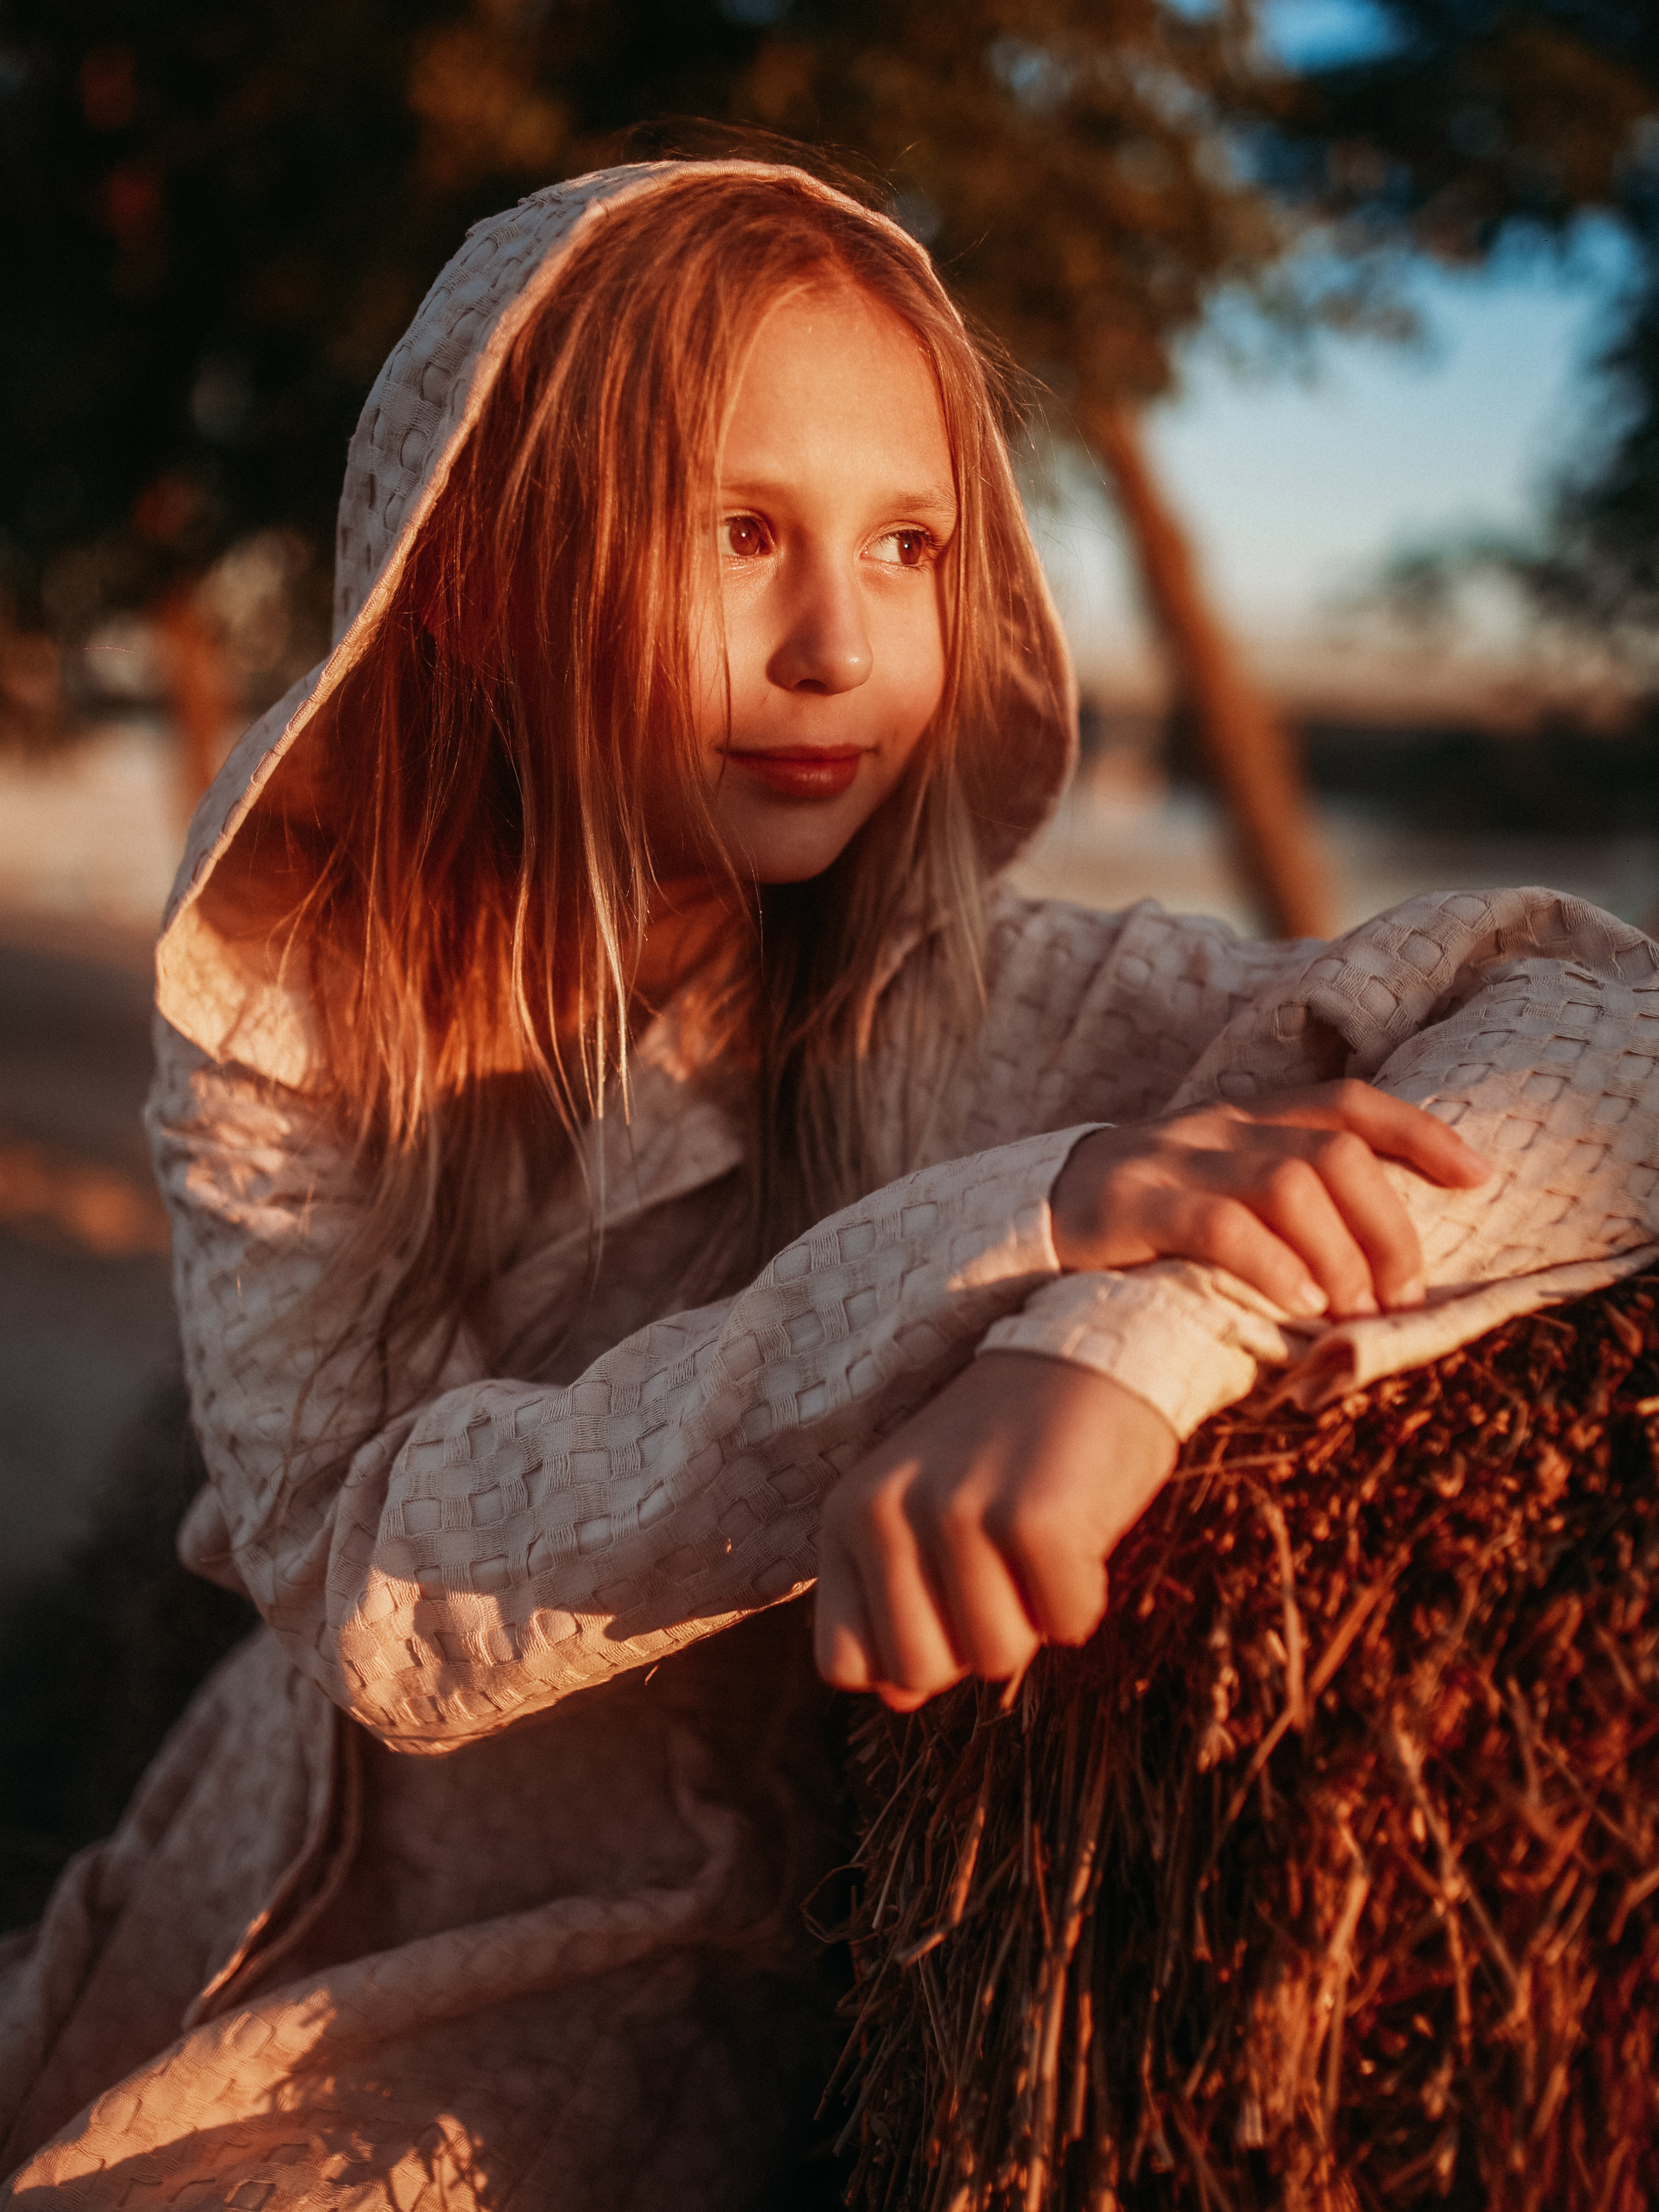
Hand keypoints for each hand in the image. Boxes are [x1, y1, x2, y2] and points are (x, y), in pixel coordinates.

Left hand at [815, 1352, 1176, 1708]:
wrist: (1090, 1354)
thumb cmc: (1007, 1453)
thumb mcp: (923, 1514)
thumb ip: (895, 1603)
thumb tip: (896, 1699)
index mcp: (847, 1515)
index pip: (845, 1666)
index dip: (910, 1654)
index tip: (949, 1598)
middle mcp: (886, 1510)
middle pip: (917, 1675)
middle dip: (973, 1643)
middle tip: (1002, 1567)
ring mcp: (957, 1511)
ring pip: (994, 1660)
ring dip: (1034, 1617)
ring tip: (1037, 1537)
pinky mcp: (1033, 1519)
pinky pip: (1067, 1626)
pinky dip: (1085, 1596)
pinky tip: (1077, 1528)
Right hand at [1050, 1080, 1488, 1320]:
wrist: (1026, 1219)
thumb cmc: (1146, 1226)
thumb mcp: (1221, 1196)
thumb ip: (1287, 1206)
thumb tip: (1382, 1262)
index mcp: (1246, 1119)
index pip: (1348, 1104)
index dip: (1420, 1134)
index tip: (1479, 1177)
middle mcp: (1217, 1127)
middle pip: (1332, 1152)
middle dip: (1387, 1225)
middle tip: (1401, 1294)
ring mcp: (1172, 1160)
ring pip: (1287, 1183)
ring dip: (1338, 1253)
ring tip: (1350, 1311)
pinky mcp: (1130, 1204)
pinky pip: (1219, 1224)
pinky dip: (1272, 1265)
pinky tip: (1296, 1302)